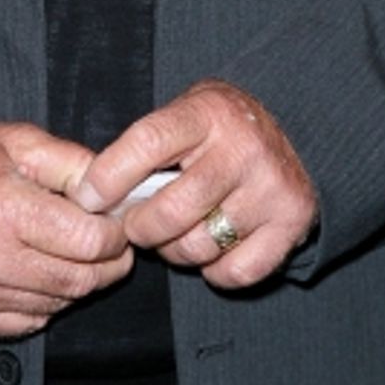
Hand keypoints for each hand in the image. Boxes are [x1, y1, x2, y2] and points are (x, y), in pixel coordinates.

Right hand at [0, 121, 133, 336]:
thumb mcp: (17, 141)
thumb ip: (69, 162)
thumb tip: (112, 187)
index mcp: (5, 209)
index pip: (87, 241)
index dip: (114, 234)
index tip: (118, 223)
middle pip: (78, 280)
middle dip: (107, 264)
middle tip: (113, 244)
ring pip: (56, 304)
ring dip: (78, 282)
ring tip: (75, 252)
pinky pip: (28, 320)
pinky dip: (45, 300)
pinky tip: (40, 270)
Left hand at [72, 81, 316, 288]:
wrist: (297, 131)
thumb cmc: (219, 130)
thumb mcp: (186, 114)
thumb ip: (146, 146)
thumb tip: (92, 195)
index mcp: (208, 112)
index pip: (149, 143)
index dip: (110, 176)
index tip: (87, 199)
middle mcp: (243, 148)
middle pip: (172, 209)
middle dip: (140, 227)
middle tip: (135, 226)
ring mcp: (271, 187)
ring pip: (199, 245)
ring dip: (175, 251)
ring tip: (175, 233)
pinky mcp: (291, 223)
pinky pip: (234, 271)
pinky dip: (214, 271)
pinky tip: (212, 247)